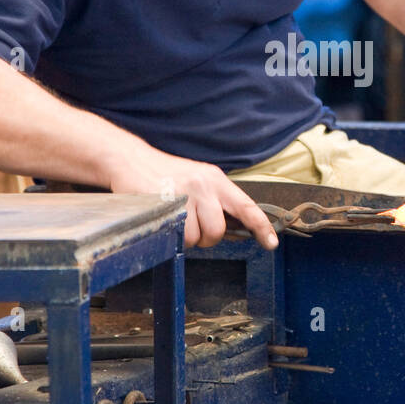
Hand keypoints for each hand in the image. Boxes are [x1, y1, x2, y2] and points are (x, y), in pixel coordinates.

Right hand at [106, 147, 278, 249]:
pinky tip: (166, 219)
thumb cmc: (168, 175)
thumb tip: (238, 230)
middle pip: (217, 230)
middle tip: (194, 227)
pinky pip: (176, 235)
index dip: (261, 227)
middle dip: (207, 238)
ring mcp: (183, 194)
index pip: (246, 206)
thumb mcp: (200, 181)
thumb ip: (218, 202)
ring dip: (186, 237)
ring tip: (176, 219)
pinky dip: (172, 235)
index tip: (271, 243)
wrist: (133, 160)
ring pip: (195, 237)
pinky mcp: (164, 203)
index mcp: (216, 180)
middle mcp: (204, 185)